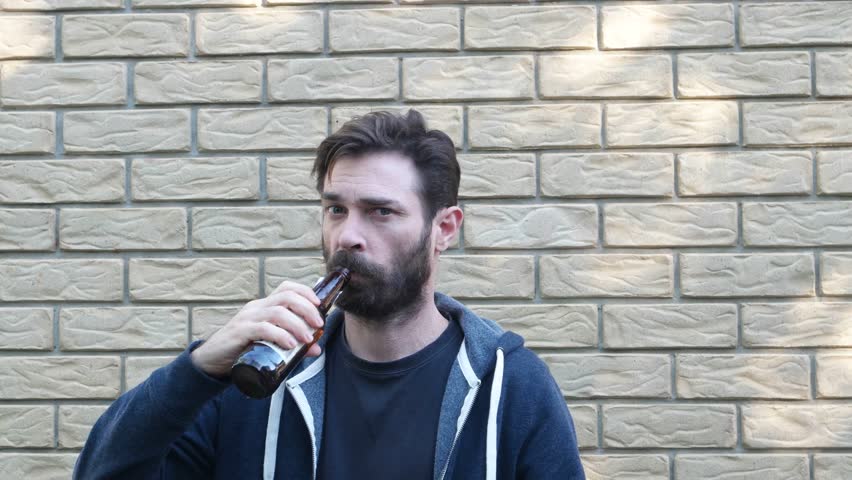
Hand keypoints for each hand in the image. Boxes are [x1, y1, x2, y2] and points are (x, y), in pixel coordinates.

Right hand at [190, 281, 324, 377]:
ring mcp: (247, 318)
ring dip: (297, 324)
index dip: (306, 292)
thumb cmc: (243, 350)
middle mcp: (257, 307)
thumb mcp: (270, 345)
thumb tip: (316, 348)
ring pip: (277, 312)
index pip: (287, 288)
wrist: (211, 361)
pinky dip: (280, 335)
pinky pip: (263, 328)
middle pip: (286, 296)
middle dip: (307, 308)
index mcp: (264, 306)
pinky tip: (290, 344)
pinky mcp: (240, 332)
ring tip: (308, 338)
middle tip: (319, 324)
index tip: (321, 305)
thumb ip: (293, 345)